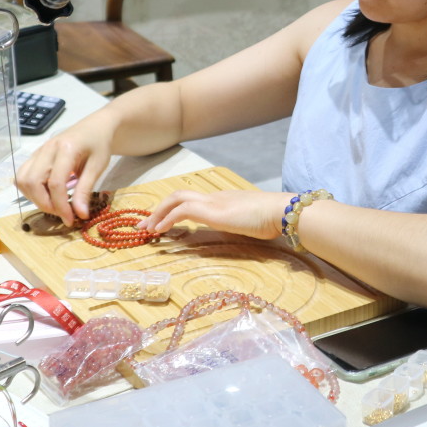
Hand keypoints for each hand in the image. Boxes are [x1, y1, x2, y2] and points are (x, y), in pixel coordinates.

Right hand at [15, 115, 117, 225]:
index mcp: (66, 149)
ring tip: (54, 205)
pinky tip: (46, 194)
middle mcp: (47, 148)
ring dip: (34, 198)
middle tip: (62, 213)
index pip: (55, 183)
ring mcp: (38, 151)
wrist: (95, 126)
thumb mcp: (98, 167)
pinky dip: (30, 190)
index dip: (61, 206)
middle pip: (32, 182)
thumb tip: (80, 215)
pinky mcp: (35, 155)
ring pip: (22, 180)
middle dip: (45, 204)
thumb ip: (85, 190)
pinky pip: (22, 175)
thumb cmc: (99, 144)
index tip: (70, 220)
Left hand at [136, 189, 287, 240]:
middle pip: (179, 195)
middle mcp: (214, 197)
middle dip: (159, 209)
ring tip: (148, 229)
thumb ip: (239, 224)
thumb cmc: (272, 219)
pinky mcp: (213, 211)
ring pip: (177, 199)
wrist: (281, 211)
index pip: (191, 200)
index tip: (161, 222)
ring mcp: (213, 202)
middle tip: (145, 225)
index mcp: (223, 200)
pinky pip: (183, 210)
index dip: (172, 209)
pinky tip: (161, 230)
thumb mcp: (250, 222)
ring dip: (159, 213)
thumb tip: (235, 231)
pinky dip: (168, 218)